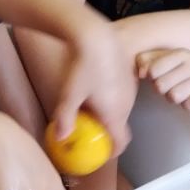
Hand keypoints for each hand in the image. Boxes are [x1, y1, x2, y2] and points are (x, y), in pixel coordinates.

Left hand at [54, 20, 135, 152]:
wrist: (97, 36)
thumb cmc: (83, 67)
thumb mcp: (69, 94)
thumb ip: (65, 119)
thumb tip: (60, 138)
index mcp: (114, 114)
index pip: (121, 142)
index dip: (113, 152)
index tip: (102, 153)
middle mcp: (126, 105)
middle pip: (120, 126)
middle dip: (107, 132)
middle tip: (90, 131)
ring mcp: (130, 90)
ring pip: (121, 110)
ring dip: (110, 114)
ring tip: (90, 108)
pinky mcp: (129, 76)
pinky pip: (122, 95)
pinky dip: (112, 99)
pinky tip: (97, 87)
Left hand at [136, 48, 189, 109]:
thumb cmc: (180, 68)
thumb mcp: (163, 59)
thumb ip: (145, 60)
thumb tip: (141, 73)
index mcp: (179, 53)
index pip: (153, 71)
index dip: (152, 78)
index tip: (159, 76)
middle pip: (161, 86)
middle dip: (163, 90)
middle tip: (171, 86)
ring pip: (175, 97)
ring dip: (174, 98)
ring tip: (180, 92)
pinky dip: (187, 105)